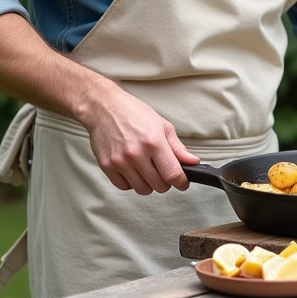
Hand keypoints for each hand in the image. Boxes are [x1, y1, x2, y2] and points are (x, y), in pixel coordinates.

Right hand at [83, 89, 199, 194]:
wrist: (104, 107)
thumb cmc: (133, 113)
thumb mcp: (162, 126)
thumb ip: (178, 147)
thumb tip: (192, 162)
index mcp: (154, 142)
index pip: (172, 174)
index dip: (181, 182)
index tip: (182, 183)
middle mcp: (136, 154)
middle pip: (159, 185)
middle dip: (166, 182)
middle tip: (163, 172)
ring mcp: (120, 161)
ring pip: (142, 189)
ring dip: (149, 184)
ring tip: (148, 170)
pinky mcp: (107, 166)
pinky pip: (124, 186)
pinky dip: (131, 182)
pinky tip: (133, 170)